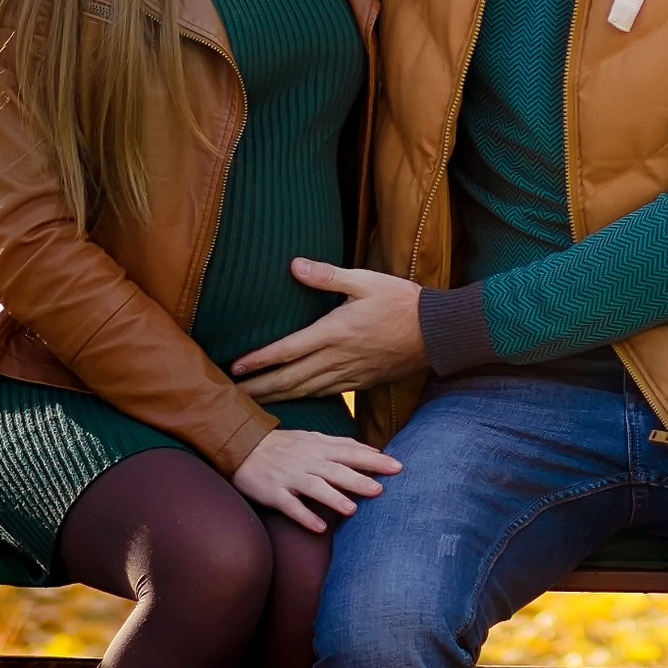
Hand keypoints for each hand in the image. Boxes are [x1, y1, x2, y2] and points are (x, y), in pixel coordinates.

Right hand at [231, 424, 401, 532]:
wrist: (243, 446)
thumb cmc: (284, 445)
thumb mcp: (313, 438)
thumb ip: (341, 445)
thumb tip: (373, 450)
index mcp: (319, 447)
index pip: (351, 452)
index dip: (374, 459)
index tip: (398, 466)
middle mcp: (307, 461)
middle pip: (336, 470)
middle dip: (358, 479)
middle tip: (381, 489)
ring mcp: (290, 477)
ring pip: (314, 487)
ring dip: (333, 498)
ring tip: (352, 509)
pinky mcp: (274, 493)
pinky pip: (290, 506)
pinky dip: (304, 516)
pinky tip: (319, 528)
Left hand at [233, 261, 429, 400]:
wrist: (436, 333)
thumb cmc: (401, 301)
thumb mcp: (365, 280)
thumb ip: (327, 276)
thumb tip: (295, 265)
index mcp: (334, 332)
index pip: (287, 351)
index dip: (259, 360)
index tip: (234, 367)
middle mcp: (337, 358)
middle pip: (289, 380)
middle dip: (258, 388)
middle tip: (231, 397)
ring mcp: (348, 374)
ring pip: (304, 392)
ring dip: (276, 398)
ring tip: (252, 402)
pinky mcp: (359, 383)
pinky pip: (323, 395)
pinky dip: (302, 399)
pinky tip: (291, 400)